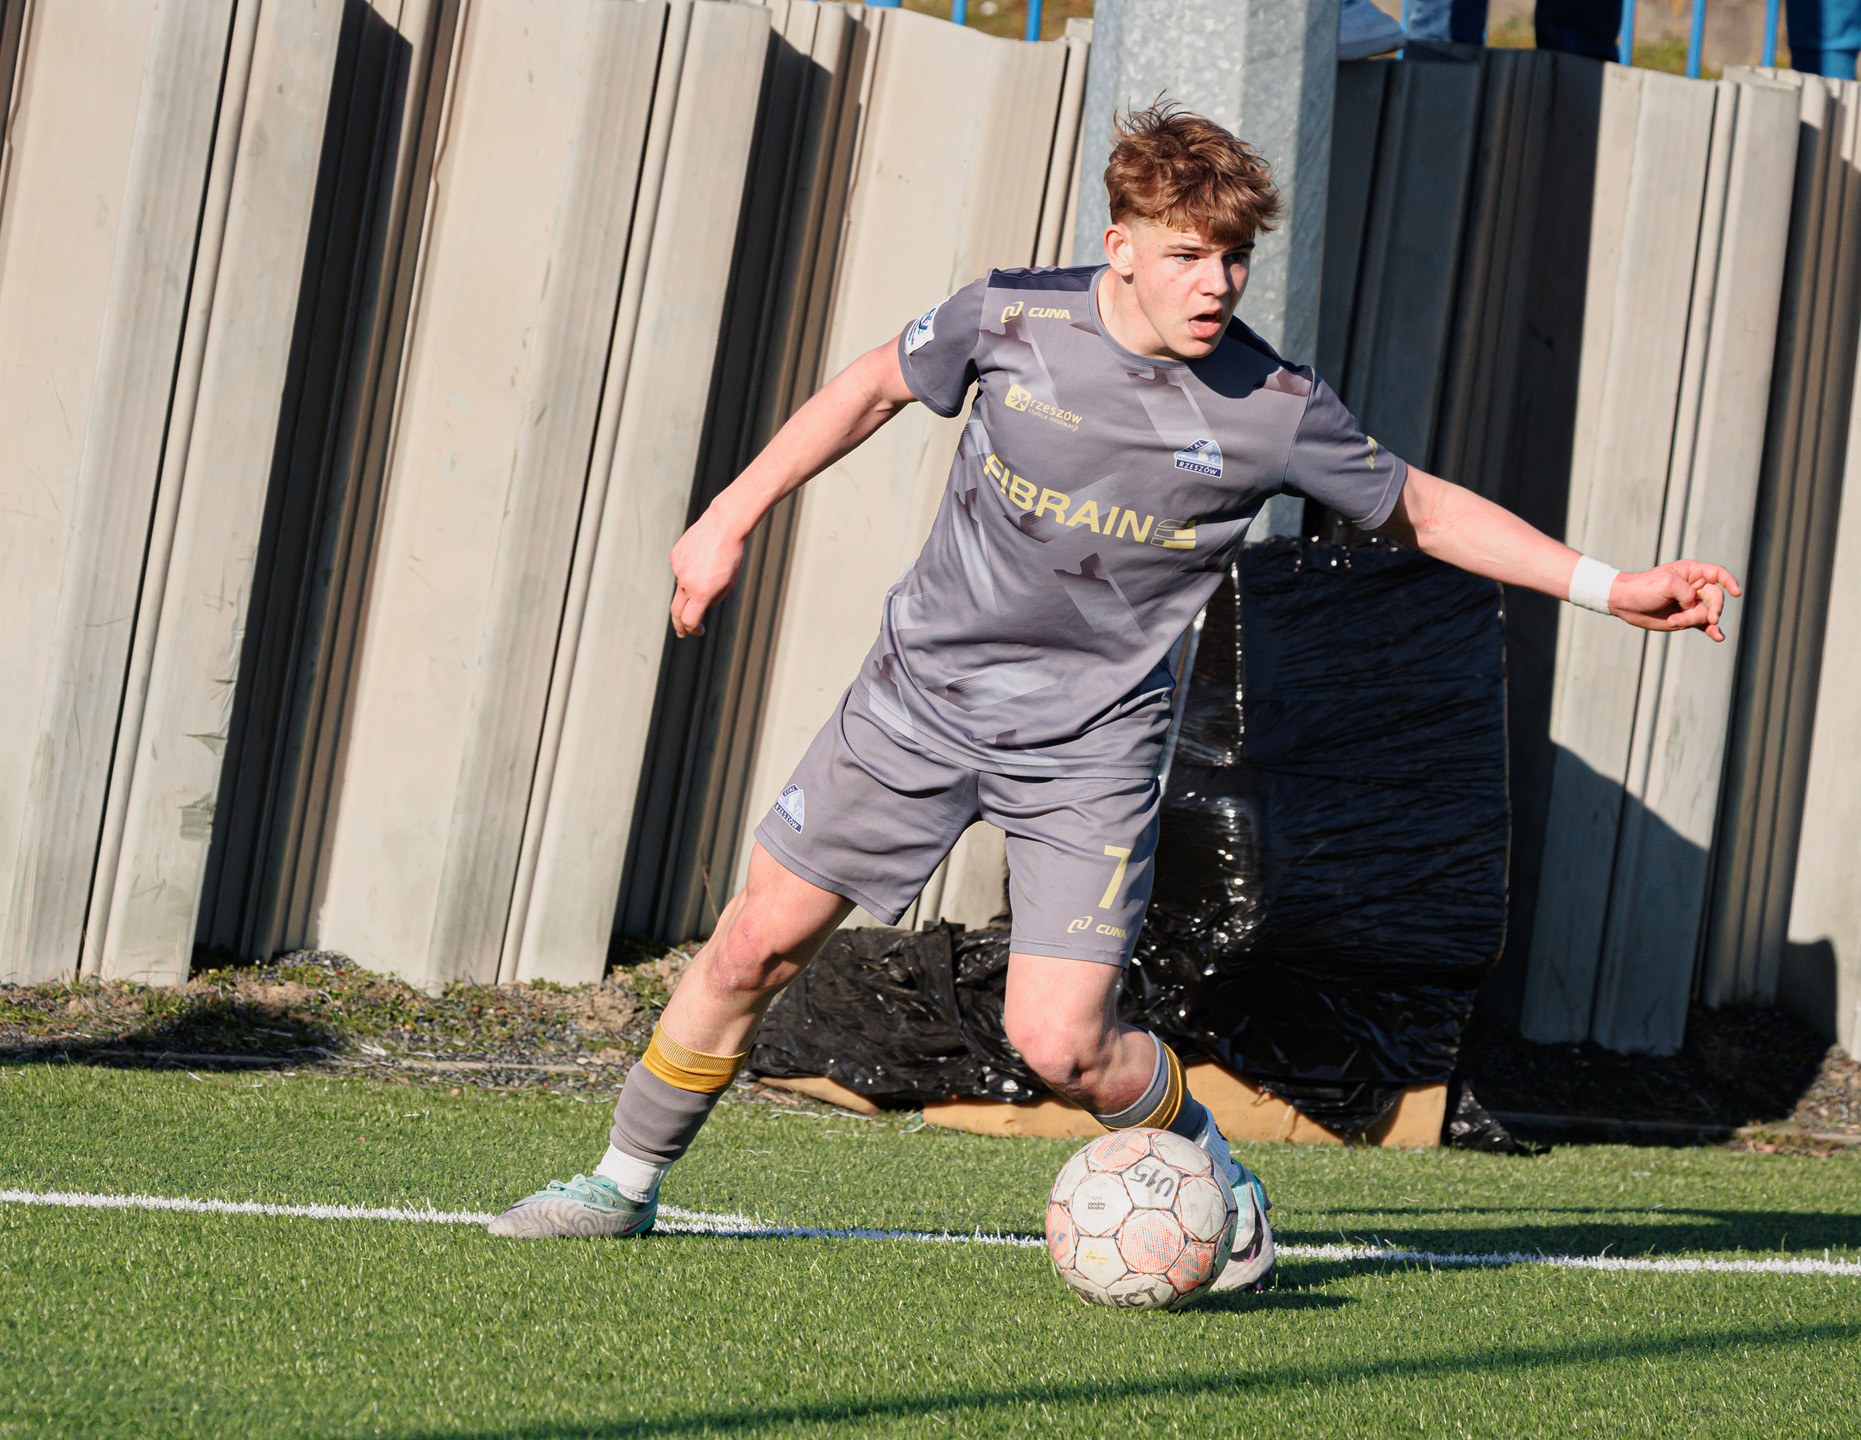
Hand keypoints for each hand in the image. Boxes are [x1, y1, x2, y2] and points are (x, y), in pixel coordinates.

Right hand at [669, 507, 746, 638]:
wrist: (724, 525)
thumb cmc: (732, 556)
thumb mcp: (730, 583)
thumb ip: (713, 599)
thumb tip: (701, 606)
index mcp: (701, 592)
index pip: (690, 620)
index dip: (693, 629)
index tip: (698, 630)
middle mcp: (686, 582)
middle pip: (676, 611)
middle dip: (679, 625)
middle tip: (682, 633)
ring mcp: (678, 569)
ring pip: (682, 586)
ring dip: (693, 585)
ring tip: (711, 568)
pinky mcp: (675, 556)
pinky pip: (681, 569)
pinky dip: (690, 569)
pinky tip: (702, 557)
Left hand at [1609, 560, 1742, 641]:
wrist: (1624, 603)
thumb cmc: (1643, 587)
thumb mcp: (1666, 583)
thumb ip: (1686, 592)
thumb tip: (1695, 606)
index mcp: (1691, 572)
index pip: (1718, 574)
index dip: (1729, 582)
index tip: (1736, 593)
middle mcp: (1694, 587)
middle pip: (1716, 598)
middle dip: (1713, 609)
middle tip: (1709, 619)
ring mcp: (1691, 604)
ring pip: (1706, 614)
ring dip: (1693, 620)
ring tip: (1673, 622)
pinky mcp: (1686, 618)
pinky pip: (1704, 625)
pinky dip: (1711, 631)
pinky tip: (1718, 637)